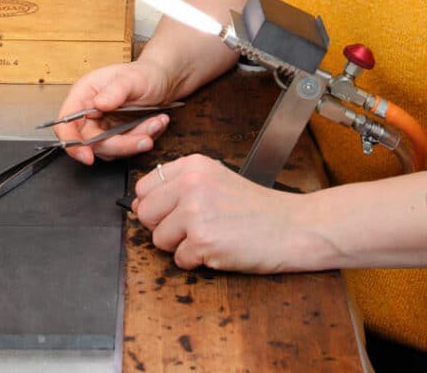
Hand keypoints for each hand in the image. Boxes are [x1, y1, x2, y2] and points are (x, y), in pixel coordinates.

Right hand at [54, 58, 174, 164]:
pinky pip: (125, 148)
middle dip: (121, 144)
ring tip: (156, 122)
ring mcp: (102, 127)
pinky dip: (143, 139)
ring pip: (111, 148)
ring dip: (135, 141)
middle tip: (145, 138)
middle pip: (91, 142)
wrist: (161, 80)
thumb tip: (98, 104)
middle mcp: (90, 113)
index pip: (66, 124)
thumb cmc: (144, 74)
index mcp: (84, 95)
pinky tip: (156, 123)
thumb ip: (116, 90)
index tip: (87, 155)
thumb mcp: (133, 78)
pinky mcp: (116, 136)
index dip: (72, 142)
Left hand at [132, 155, 312, 272]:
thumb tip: (136, 205)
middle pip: (145, 213)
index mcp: (194, 164)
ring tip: (211, 235)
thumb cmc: (256, 208)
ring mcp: (195, 212)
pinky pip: (178, 260)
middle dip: (164, 227)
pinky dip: (196, 261)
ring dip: (180, 245)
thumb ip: (179, 186)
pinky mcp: (202, 241)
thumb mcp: (217, 181)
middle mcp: (191, 183)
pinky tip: (219, 247)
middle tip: (196, 226)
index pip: (145, 186)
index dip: (156, 204)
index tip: (176, 210)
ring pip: (158, 239)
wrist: (290, 226)